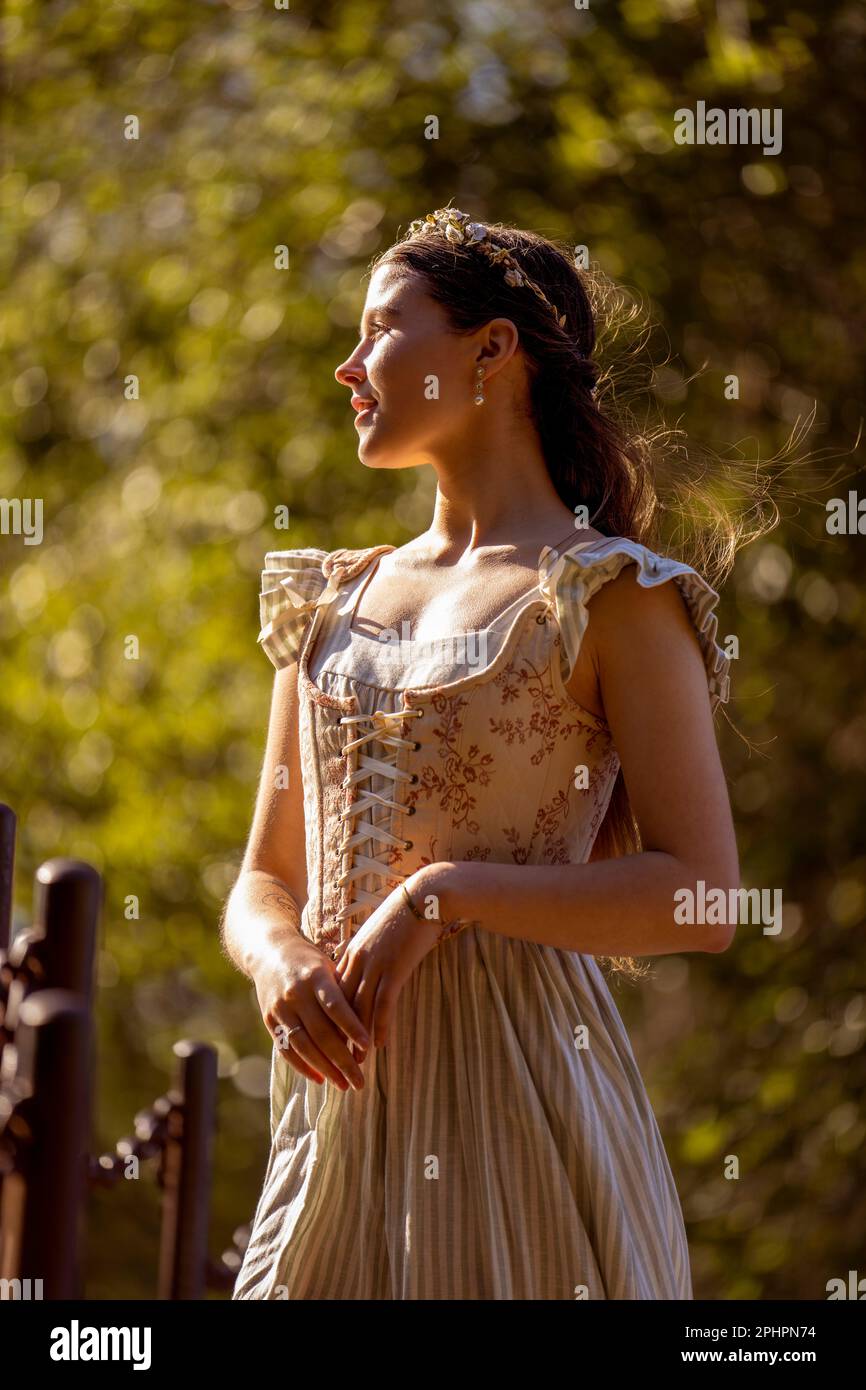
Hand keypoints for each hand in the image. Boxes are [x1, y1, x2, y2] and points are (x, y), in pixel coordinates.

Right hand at [253, 932, 371, 1091]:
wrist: (269, 952)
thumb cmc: (309, 962)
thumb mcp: (327, 967)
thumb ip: (342, 993)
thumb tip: (366, 1024)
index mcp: (314, 977)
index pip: (335, 1006)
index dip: (352, 1027)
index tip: (367, 1046)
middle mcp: (295, 993)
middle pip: (320, 1033)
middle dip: (342, 1060)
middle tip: (360, 1081)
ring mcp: (279, 1008)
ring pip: (303, 1045)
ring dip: (325, 1069)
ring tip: (343, 1085)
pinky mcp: (269, 1020)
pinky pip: (286, 1049)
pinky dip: (302, 1066)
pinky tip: (319, 1079)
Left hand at [334, 879, 442, 1047]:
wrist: (425, 896)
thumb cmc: (404, 914)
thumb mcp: (377, 934)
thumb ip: (366, 953)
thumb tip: (363, 971)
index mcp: (351, 951)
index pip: (334, 991)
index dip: (330, 1016)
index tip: (328, 1036)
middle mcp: (358, 960)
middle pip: (342, 1004)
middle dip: (339, 1033)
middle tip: (337, 1057)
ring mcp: (375, 965)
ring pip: (361, 1008)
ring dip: (358, 1038)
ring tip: (357, 1060)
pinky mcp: (395, 969)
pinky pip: (384, 1004)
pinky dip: (381, 1026)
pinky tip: (380, 1044)